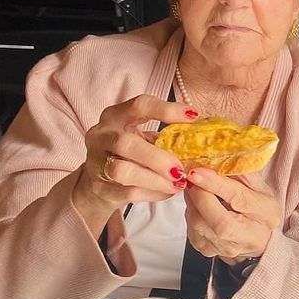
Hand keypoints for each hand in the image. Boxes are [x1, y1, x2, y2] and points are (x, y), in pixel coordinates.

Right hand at [72, 95, 196, 235]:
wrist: (98, 182)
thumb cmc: (130, 155)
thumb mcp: (144, 139)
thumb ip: (166, 137)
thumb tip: (203, 139)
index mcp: (115, 116)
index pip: (139, 105)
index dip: (166, 110)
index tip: (193, 116)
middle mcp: (101, 135)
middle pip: (126, 143)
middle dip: (157, 158)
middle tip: (181, 169)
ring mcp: (95, 162)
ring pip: (122, 171)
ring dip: (154, 179)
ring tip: (177, 184)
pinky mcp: (98, 187)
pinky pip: (127, 192)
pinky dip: (152, 193)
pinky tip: (167, 192)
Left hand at [183, 166, 282, 262]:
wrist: (259, 239)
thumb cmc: (259, 210)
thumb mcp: (259, 187)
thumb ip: (241, 172)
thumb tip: (218, 157)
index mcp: (267, 213)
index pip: (239, 198)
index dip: (216, 184)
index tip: (197, 171)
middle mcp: (251, 236)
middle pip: (219, 220)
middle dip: (200, 196)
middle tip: (191, 179)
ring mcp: (230, 248)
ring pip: (201, 227)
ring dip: (192, 204)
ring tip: (194, 189)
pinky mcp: (211, 252)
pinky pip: (192, 233)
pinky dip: (190, 215)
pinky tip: (197, 206)